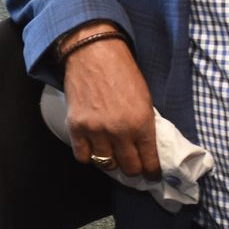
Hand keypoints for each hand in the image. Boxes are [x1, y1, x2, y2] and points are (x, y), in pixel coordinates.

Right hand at [62, 37, 160, 179]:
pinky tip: (92, 145)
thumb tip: (145, 149)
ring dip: (110, 160)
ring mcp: (96, 130)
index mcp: (142, 123)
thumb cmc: (123, 72)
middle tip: (131, 164)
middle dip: (133, 168)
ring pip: (105, 164)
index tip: (151, 175)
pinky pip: (83, 156)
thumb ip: (144, 125)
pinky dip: (88, 154)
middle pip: (128, 168)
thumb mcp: (145, 99)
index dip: (152, 172)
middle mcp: (120, 131)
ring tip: (111, 151)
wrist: (94, 53)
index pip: (149, 162)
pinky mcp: (76, 127)